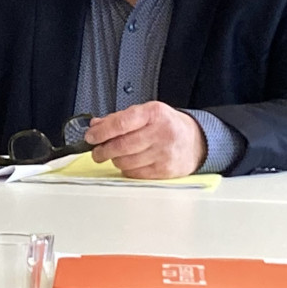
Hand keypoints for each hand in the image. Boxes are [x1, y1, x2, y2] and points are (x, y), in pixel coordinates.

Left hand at [84, 101, 206, 178]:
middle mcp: (161, 133)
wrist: (196, 141)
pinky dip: (127, 170)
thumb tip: (95, 126)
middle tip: (96, 152)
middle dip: (103, 150)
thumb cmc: (167, 125)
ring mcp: (164, 153)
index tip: (90, 137)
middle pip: (122, 146)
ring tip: (115, 156)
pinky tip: (130, 163)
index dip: (102, 132)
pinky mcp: (166, 171)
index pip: (122, 123)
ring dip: (115, 160)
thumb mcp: (146, 113)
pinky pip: (136, 174)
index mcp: (153, 114)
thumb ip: (119, 118)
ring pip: (126, 162)